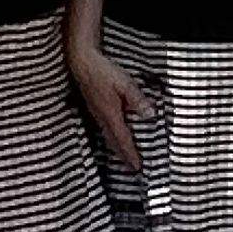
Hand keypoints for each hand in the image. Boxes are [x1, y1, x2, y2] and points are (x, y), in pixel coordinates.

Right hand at [69, 45, 148, 168]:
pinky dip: (112, 138)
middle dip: (123, 156)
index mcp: (110, 115)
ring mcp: (96, 114)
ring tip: (125, 158)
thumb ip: (137, 100)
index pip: (122, 139)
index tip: (137, 167)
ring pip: (108, 137)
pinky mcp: (95, 108)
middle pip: (114, 143)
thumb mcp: (125, 84)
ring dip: (117, 149)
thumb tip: (150, 115)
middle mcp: (102, 118)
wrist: (82, 63)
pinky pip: (104, 129)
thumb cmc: (103, 72)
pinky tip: (114, 137)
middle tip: (132, 168)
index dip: (130, 154)